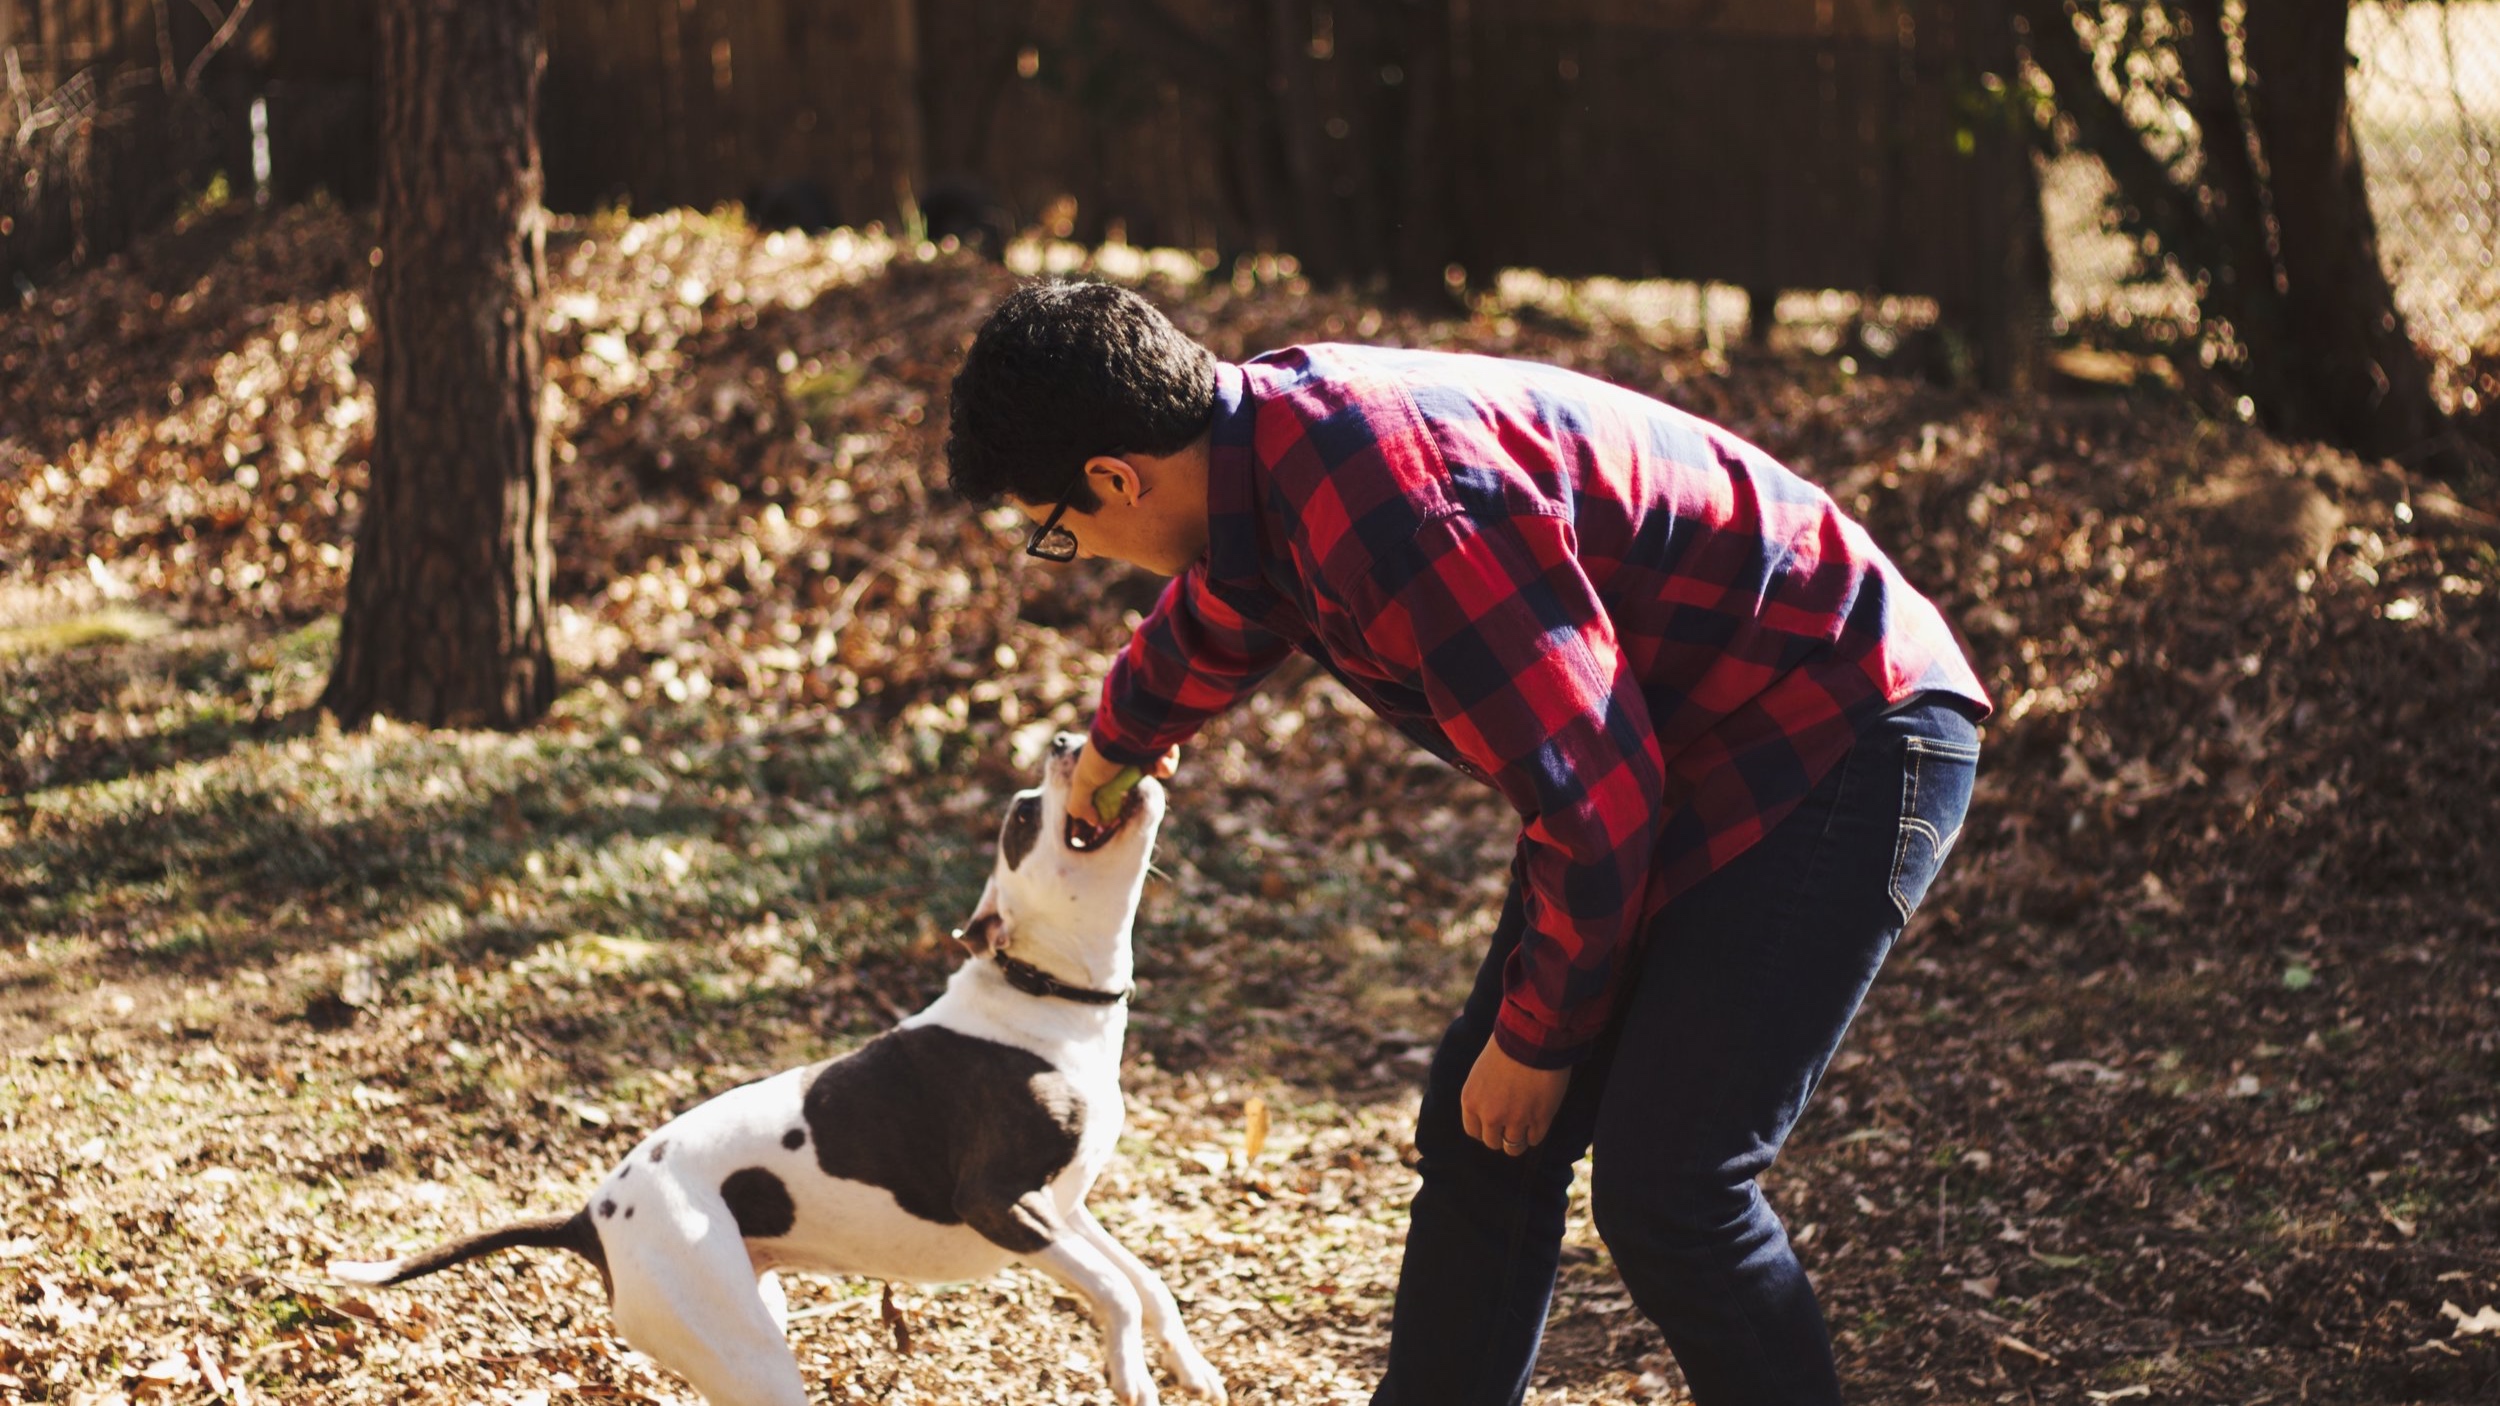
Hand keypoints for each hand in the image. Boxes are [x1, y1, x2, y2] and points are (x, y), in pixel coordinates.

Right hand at [1068, 738, 1180, 827]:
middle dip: (1134, 785)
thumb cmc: (1105, 754)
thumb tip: (1094, 821)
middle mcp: (1124, 748)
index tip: (1117, 806)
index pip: (1108, 779)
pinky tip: (1161, 763)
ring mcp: (1143, 744)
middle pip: (1132, 776)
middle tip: (1136, 790)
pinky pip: (1168, 760)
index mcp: (1104, 755)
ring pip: (1151, 768)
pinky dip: (1167, 765)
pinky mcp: (1162, 742)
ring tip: (1151, 768)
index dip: (1112, 795)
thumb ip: (1081, 804)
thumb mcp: (1083, 782)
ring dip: (1154, 772)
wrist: (1133, 728)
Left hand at [1459, 1036, 1570, 1156]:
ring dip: (1519, 1139)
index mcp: (1471, 1101)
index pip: (1473, 1131)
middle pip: (1493, 1142)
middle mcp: (1490, 1115)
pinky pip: (1534, 1139)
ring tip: (1526, 1127)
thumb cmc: (1506, 1047)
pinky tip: (1538, 1121)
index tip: (1494, 1124)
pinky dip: (1536, 1133)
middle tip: (1511, 1124)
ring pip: (1514, 1146)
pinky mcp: (1539, 1118)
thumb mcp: (1481, 1072)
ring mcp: (1515, 1119)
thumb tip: (1488, 1114)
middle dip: (1502, 1135)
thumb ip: (1482, 1096)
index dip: (1485, 1129)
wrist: (1531, 1037)